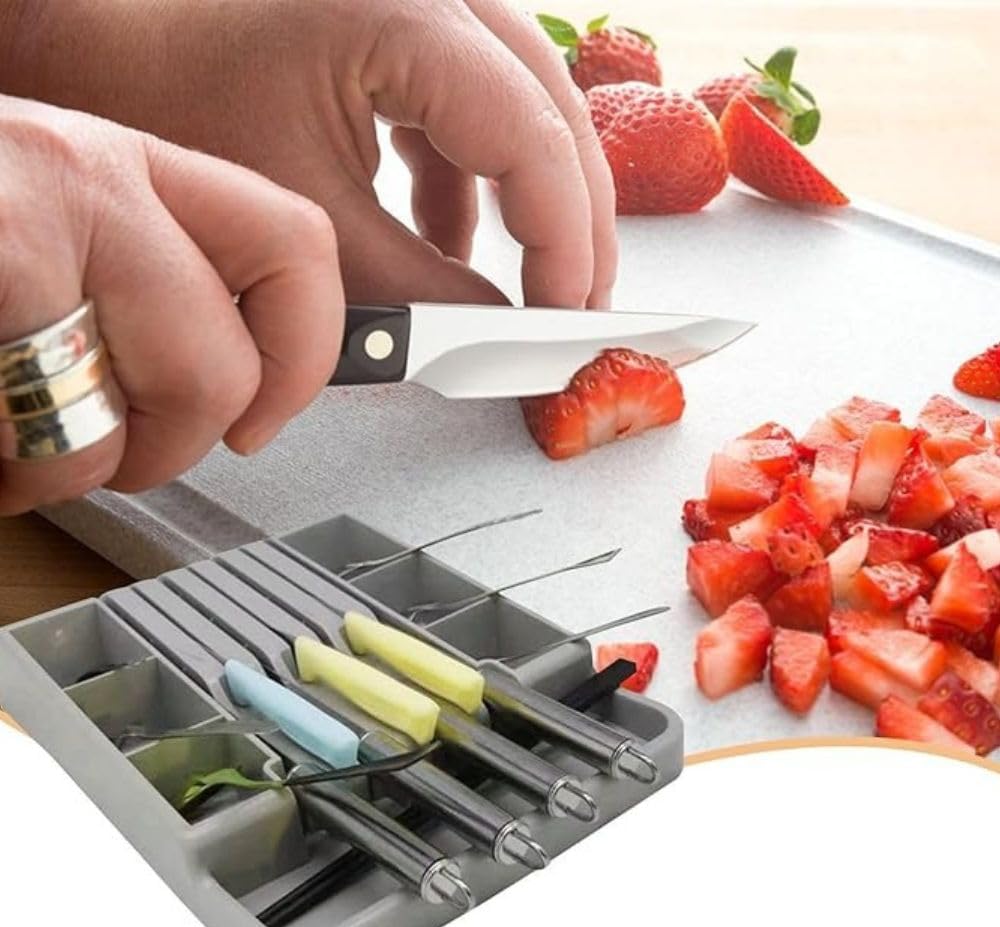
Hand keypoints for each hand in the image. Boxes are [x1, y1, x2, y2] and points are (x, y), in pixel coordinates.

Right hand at [0, 97, 343, 514]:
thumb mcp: (64, 226)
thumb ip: (157, 282)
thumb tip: (259, 386)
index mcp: (129, 165)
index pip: (295, 249)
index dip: (304, 357)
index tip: (264, 418)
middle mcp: (74, 183)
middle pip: (214, 376)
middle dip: (166, 450)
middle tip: (110, 447)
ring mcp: (3, 241)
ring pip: (101, 437)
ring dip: (58, 473)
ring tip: (12, 431)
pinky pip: (12, 449)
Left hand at [3, 0, 616, 308]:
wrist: (92, 32)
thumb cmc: (162, 92)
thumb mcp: (305, 216)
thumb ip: (413, 286)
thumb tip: (490, 333)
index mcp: (405, 14)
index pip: (533, 141)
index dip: (565, 242)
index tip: (566, 316)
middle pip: (553, 114)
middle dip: (571, 224)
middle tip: (573, 307)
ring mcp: (419, 1)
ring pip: (523, 109)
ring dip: (530, 204)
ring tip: (529, 282)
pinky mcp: (398, 25)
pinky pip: (469, 107)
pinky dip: (470, 182)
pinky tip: (450, 235)